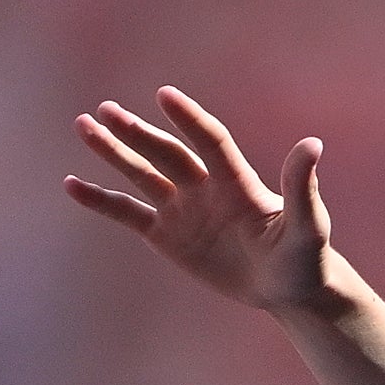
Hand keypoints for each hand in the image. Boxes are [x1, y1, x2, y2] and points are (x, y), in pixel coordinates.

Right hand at [62, 86, 347, 317]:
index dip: (189, 119)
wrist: (289, 289)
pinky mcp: (167, 236)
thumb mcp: (308, 226)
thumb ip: (302, 187)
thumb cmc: (305, 258)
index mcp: (237, 182)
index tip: (165, 95)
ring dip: (113, 152)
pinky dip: (100, 200)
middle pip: (166, 153)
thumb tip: (312, 143)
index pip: (209, 141)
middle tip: (105, 111)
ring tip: (83, 126)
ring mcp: (183, 210)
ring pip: (142, 175)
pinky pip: (127, 213)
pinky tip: (71, 184)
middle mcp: (205, 188)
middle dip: (137, 133)